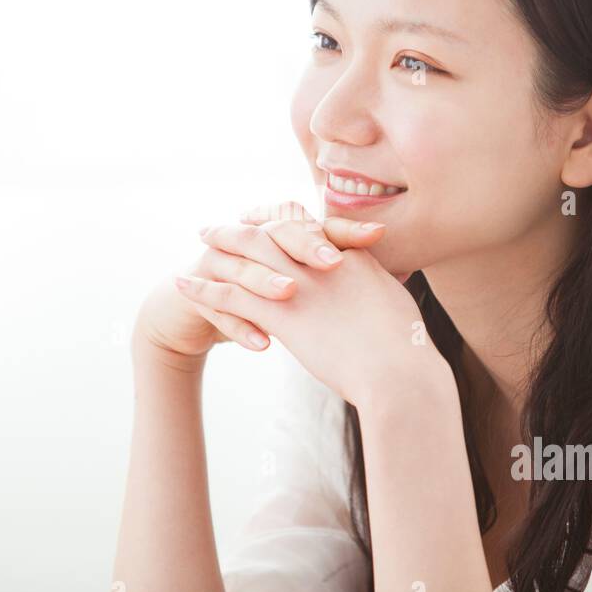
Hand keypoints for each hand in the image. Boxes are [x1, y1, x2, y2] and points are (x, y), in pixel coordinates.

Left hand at [172, 204, 443, 407]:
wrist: (400, 375)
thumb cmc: (407, 352)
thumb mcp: (395, 306)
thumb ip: (376, 292)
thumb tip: (376, 295)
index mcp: (351, 256)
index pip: (310, 224)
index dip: (283, 217)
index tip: (266, 216)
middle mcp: (322, 262)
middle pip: (275, 228)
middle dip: (248, 223)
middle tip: (224, 223)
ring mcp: (301, 286)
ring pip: (249, 253)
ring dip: (221, 244)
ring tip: (200, 239)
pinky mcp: (282, 316)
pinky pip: (233, 295)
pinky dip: (205, 286)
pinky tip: (184, 282)